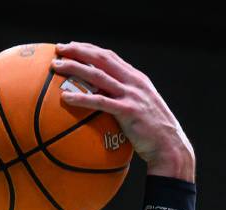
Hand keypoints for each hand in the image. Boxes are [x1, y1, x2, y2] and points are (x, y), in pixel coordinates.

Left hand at [51, 43, 195, 180]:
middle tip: (59, 49)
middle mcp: (134, 82)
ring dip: (75, 68)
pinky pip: (100, 102)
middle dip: (79, 50)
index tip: (72, 46)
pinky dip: (82, 98)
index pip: (110, 57)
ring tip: (56, 66)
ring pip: (98, 75)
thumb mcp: (140, 109)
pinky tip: (65, 98)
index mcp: (136, 79)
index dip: (90, 49)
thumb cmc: (152, 133)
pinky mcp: (128, 111)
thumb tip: (103, 103)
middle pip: (102, 59)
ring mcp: (131, 95)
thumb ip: (124, 101)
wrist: (169, 146)